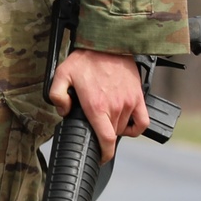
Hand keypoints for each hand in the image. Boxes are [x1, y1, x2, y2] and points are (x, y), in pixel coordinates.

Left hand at [48, 48, 148, 163]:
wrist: (108, 43)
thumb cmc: (85, 58)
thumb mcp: (61, 74)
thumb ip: (57, 95)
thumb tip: (64, 111)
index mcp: (96, 107)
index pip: (106, 141)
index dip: (104, 154)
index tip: (100, 157)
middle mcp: (115, 108)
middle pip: (112, 134)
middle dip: (103, 134)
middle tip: (94, 123)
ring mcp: (129, 103)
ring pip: (124, 128)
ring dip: (115, 128)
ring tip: (106, 118)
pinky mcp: (138, 97)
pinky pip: (143, 121)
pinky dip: (136, 127)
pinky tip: (126, 123)